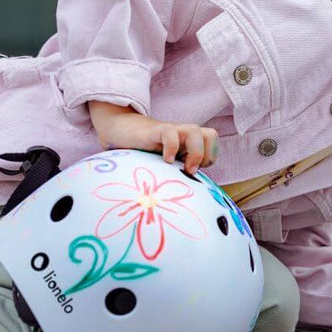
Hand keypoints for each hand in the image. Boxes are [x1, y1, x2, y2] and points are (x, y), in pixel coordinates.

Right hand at [87, 101, 218, 174]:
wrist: (119, 131)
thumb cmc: (143, 153)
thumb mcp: (164, 165)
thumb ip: (177, 173)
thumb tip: (189, 200)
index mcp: (188, 142)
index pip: (212, 141)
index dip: (209, 156)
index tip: (194, 171)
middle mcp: (182, 135)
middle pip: (210, 134)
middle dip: (206, 154)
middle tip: (190, 170)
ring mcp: (170, 131)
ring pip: (195, 130)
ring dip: (194, 152)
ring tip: (182, 167)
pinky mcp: (154, 131)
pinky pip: (170, 132)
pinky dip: (171, 147)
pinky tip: (165, 160)